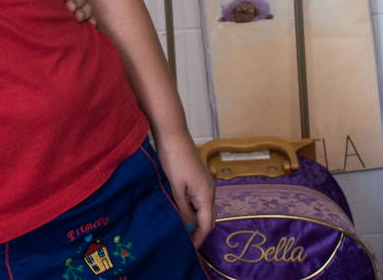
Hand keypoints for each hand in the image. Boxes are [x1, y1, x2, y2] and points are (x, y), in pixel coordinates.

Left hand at [155, 131, 214, 246]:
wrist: (173, 133)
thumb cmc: (173, 159)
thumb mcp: (176, 188)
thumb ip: (183, 209)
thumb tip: (188, 228)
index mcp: (206, 195)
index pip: (207, 224)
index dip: (199, 238)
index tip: (189, 248)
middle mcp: (209, 190)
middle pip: (208, 218)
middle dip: (199, 231)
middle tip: (185, 242)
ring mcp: (205, 183)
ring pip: (204, 208)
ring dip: (195, 220)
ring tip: (181, 229)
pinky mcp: (198, 177)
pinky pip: (199, 199)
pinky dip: (193, 209)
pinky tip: (181, 211)